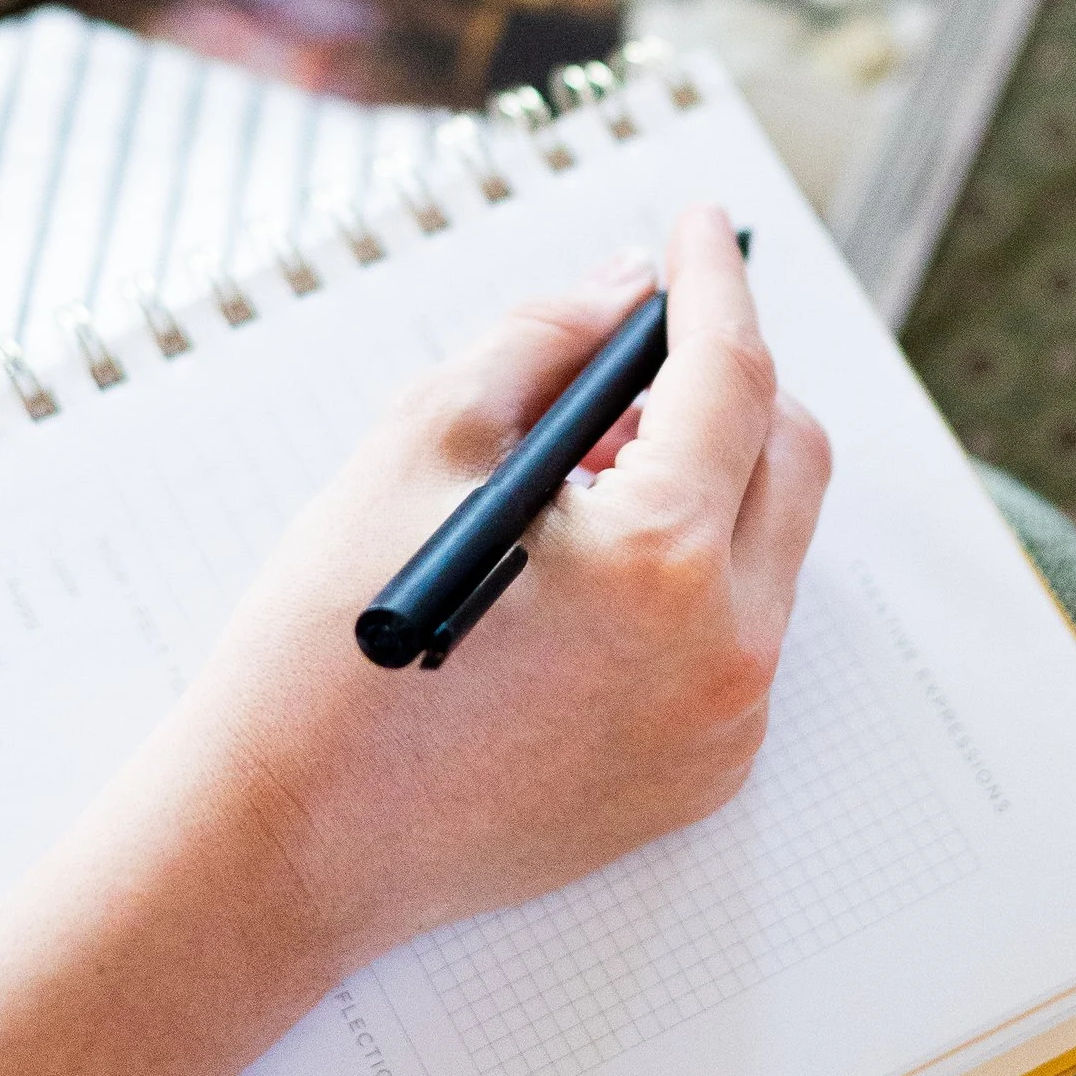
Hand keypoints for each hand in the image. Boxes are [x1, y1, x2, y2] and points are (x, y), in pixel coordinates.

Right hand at [144, 204, 830, 978]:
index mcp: (666, 556)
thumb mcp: (426, 440)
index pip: (734, 373)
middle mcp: (725, 649)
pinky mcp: (699, 777)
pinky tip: (577, 574)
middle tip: (634, 351)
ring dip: (703, 480)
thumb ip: (545, 341)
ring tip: (579, 471)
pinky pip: (730, 637)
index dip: (713, 281)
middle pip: (788, 457)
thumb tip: (625, 289)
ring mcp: (722, 726)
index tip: (697, 230)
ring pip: (764, 548)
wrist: (286, 845)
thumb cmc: (334, 642)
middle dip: (728, 380)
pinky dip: (684, 577)